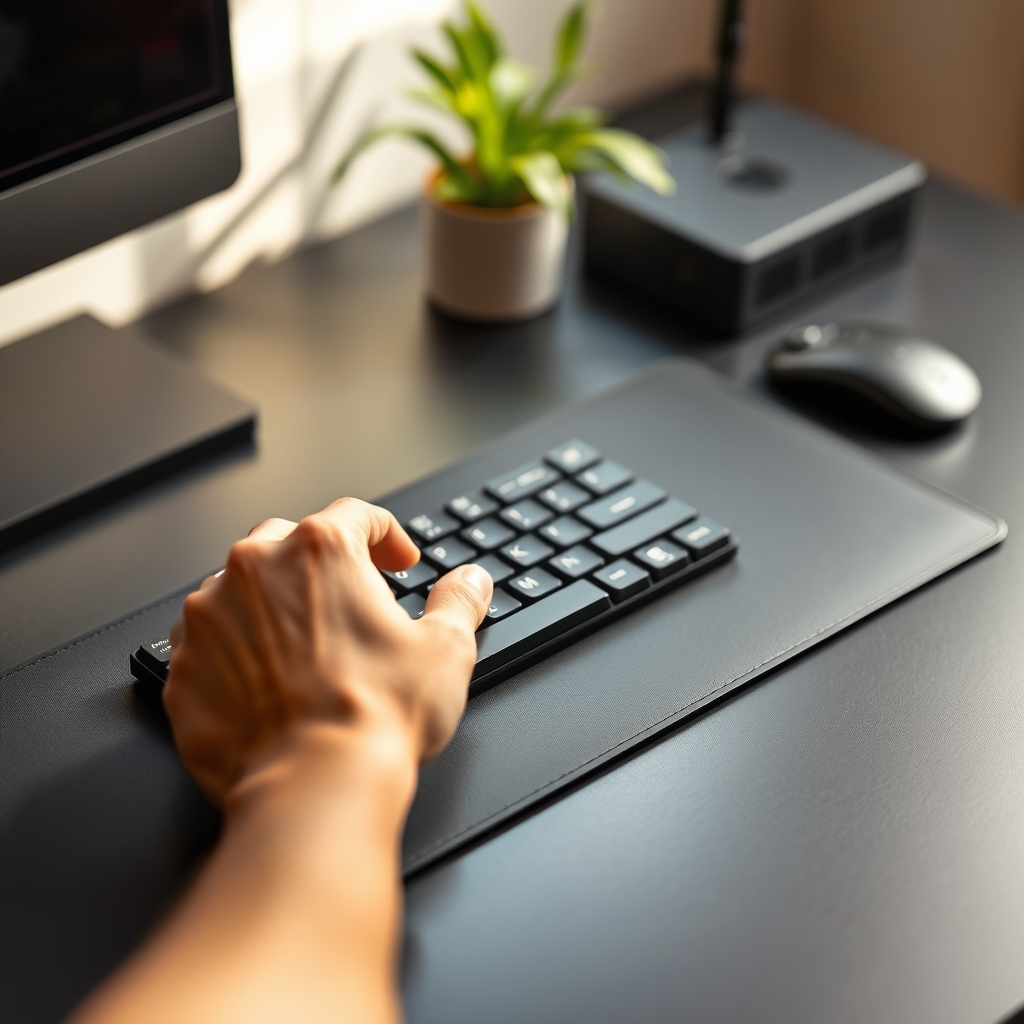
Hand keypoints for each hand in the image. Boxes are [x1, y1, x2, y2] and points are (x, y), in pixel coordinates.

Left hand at [163, 498, 492, 806]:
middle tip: (349, 597)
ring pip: (239, 587)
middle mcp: (254, 569)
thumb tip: (470, 581)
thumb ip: (458, 601)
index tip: (397, 560)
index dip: (386, 535)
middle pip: (289, 540)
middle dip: (320, 563)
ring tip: (305, 646)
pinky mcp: (182, 668)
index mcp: (320, 551)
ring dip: (272, 604)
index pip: (356, 516)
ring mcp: (209, 617)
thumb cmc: (375, 716)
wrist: (311, 786)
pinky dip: (236, 650)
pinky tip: (267, 681)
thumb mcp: (445, 650)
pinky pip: (208, 642)